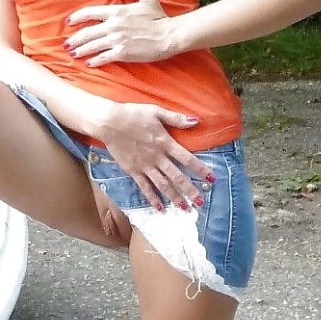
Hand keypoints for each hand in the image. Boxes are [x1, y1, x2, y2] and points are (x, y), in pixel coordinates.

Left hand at [65, 0, 176, 63]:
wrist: (168, 35)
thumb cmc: (159, 18)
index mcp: (117, 11)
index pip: (90, 12)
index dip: (77, 17)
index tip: (68, 21)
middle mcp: (113, 25)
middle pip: (87, 32)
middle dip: (74, 39)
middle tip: (66, 44)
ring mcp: (117, 39)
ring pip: (92, 45)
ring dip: (80, 50)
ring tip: (73, 54)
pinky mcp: (122, 53)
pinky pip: (104, 57)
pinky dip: (94, 61)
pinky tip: (88, 63)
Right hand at [92, 100, 215, 210]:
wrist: (109, 122)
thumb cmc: (133, 114)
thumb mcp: (156, 111)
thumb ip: (176, 118)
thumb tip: (196, 121)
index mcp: (165, 142)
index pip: (187, 158)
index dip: (200, 169)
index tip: (211, 178)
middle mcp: (157, 157)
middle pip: (177, 176)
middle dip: (190, 190)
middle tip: (200, 202)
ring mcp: (144, 166)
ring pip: (162, 184)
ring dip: (174, 197)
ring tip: (184, 208)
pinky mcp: (133, 170)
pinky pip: (144, 187)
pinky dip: (152, 198)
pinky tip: (160, 207)